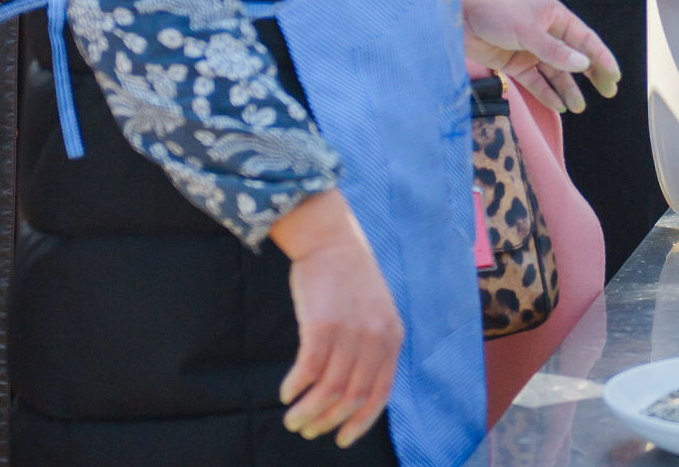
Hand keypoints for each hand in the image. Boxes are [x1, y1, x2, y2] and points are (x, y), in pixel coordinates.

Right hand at [271, 189, 402, 445]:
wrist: (331, 240)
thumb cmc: (348, 279)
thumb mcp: (375, 313)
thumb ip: (371, 347)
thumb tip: (352, 393)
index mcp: (392, 338)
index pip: (380, 394)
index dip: (360, 422)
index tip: (342, 439)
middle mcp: (375, 339)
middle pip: (351, 397)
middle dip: (327, 421)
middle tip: (307, 430)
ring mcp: (349, 332)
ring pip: (328, 390)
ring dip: (307, 411)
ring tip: (292, 419)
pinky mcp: (322, 325)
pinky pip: (308, 370)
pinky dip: (295, 387)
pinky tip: (286, 392)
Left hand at [456, 0, 621, 111]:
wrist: (457, 15)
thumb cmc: (495, 10)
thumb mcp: (528, 29)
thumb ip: (555, 50)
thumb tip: (584, 65)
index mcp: (553, 16)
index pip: (585, 39)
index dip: (602, 57)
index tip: (615, 76)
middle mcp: (545, 33)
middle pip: (574, 57)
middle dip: (591, 75)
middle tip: (608, 92)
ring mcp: (530, 50)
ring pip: (555, 73)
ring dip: (568, 89)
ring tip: (579, 107)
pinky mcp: (513, 63)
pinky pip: (535, 81)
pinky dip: (546, 93)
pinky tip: (558, 105)